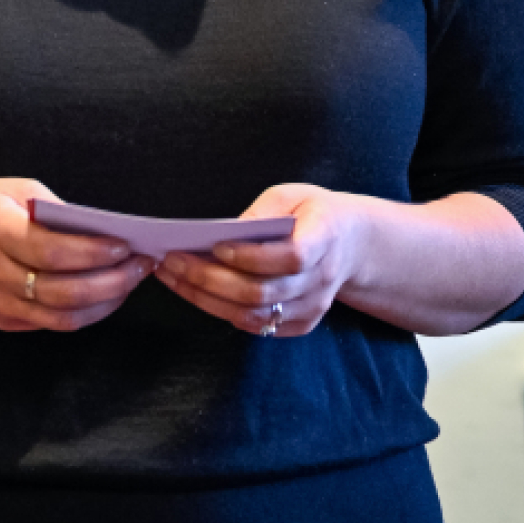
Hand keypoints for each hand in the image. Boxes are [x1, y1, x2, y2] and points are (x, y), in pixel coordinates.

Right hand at [0, 178, 156, 332]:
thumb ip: (55, 211)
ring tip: (132, 279)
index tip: (125, 245)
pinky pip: (53, 323)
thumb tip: (103, 231)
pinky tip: (108, 292)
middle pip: (61, 291)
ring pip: (62, 316)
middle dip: (111, 281)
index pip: (51, 252)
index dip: (91, 252)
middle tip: (142, 265)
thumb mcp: (16, 190)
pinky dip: (86, 312)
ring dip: (105, 301)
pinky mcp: (3, 320)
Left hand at [154, 184, 374, 336]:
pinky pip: (256, 326)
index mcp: (324, 239)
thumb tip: (222, 232)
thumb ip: (261, 212)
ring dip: (206, 298)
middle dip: (210, 279)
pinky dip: (221, 311)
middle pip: (262, 292)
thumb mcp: (290, 196)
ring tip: (173, 276)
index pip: (291, 257)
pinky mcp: (301, 324)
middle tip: (173, 261)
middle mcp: (321, 280)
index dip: (252, 257)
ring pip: (253, 315)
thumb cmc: (311, 213)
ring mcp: (312, 308)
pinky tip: (194, 291)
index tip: (216, 245)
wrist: (350, 244)